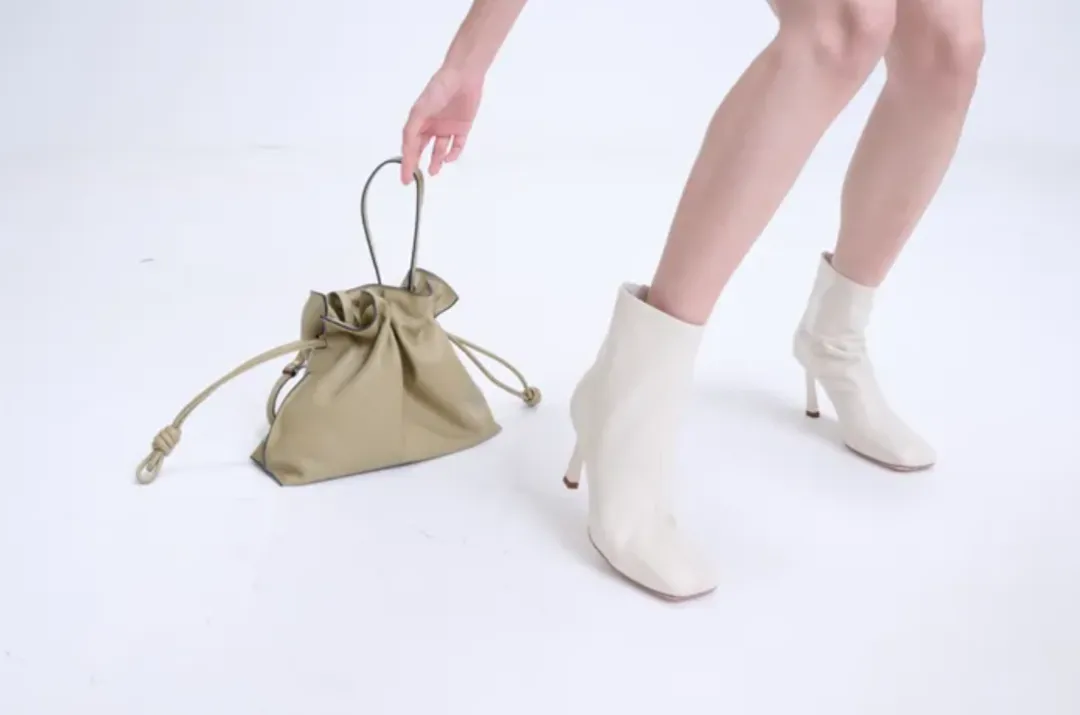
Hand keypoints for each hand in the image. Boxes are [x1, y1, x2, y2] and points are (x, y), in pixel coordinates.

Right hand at [400, 66, 483, 183]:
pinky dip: (453, 154)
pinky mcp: (462, 128)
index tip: (405, 177)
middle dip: (418, 164)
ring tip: (433, 171)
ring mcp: (446, 127)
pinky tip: (448, 158)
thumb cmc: (439, 89)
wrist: (463, 77)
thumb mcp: (420, 110)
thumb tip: (407, 151)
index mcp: (418, 121)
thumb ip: (412, 131)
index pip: (409, 145)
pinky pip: (457, 145)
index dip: (406, 162)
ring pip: (440, 150)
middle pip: (422, 150)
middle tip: (416, 179)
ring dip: (436, 161)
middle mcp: (431, 125)